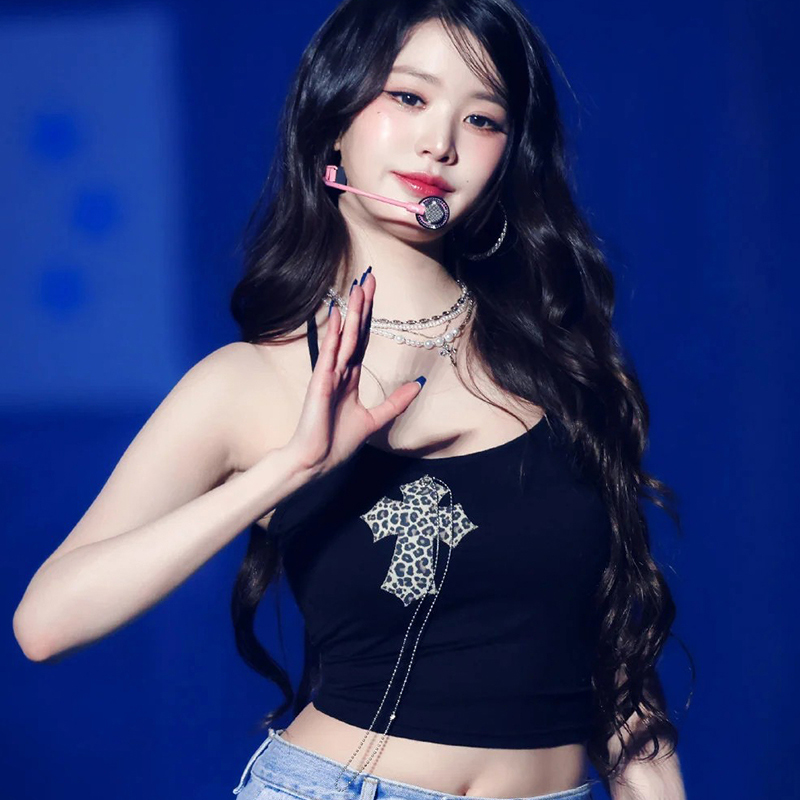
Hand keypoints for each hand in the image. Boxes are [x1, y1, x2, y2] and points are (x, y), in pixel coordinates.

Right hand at [284, 269, 424, 474]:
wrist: (316, 461)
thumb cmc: (337, 442)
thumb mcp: (375, 419)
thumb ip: (396, 402)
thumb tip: (418, 385)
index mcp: (350, 377)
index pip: (362, 340)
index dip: (368, 317)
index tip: (372, 294)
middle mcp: (339, 371)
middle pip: (354, 332)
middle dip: (362, 306)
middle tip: (368, 278)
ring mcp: (329, 375)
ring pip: (344, 338)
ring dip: (351, 312)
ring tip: (357, 287)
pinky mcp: (320, 383)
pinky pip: (330, 354)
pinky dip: (335, 334)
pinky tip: (338, 314)